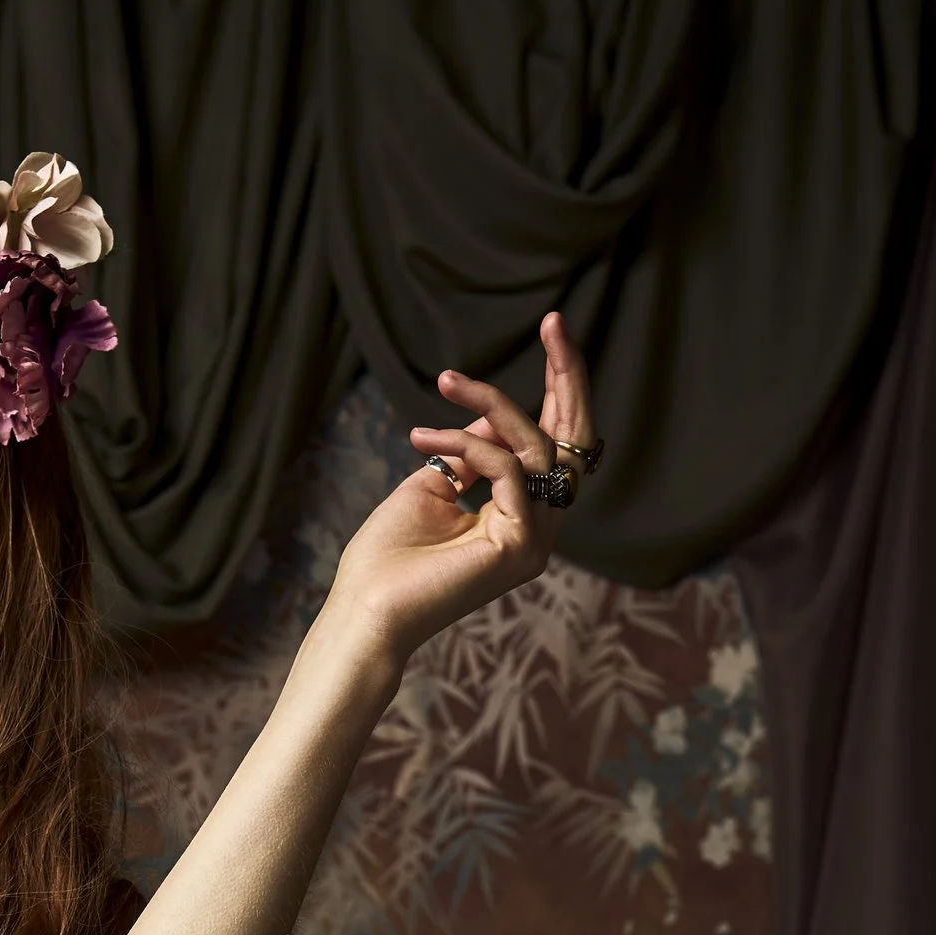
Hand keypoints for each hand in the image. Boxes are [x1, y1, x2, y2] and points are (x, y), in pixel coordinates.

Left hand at [324, 311, 595, 666]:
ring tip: (445, 383)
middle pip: (571, 440)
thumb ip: (472, 452)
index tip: (552, 331)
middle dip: (566, 375)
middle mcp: (538, 529)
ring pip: (535, 447)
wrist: (364, 612)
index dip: (559, 388)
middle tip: (555, 322)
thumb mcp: (433, 484)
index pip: (554, 444)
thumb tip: (498, 415)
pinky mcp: (519, 546)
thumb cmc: (387, 558)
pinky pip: (507, 468)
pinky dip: (468, 446)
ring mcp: (534, 541)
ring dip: (488, 405)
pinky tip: (425, 442)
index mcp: (520, 516)